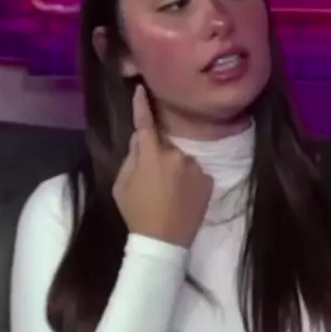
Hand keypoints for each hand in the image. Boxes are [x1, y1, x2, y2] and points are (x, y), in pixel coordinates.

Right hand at [113, 86, 212, 246]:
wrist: (164, 242)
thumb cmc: (137, 213)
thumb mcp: (122, 184)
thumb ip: (131, 157)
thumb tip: (140, 139)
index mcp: (151, 154)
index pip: (145, 123)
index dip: (142, 105)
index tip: (142, 89)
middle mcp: (177, 154)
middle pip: (165, 146)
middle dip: (158, 155)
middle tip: (151, 180)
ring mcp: (195, 167)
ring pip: (181, 160)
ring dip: (175, 169)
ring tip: (169, 193)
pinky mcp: (208, 180)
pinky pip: (195, 173)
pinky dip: (189, 180)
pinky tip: (182, 198)